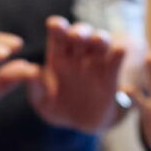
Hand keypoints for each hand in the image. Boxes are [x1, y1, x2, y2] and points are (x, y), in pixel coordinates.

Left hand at [25, 16, 125, 133]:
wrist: (83, 124)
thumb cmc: (58, 108)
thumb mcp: (43, 103)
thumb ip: (35, 88)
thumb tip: (31, 72)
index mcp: (59, 55)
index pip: (58, 33)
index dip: (58, 26)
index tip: (56, 26)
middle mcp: (78, 54)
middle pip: (80, 33)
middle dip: (79, 31)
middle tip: (76, 37)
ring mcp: (97, 62)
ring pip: (101, 41)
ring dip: (100, 38)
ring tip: (98, 41)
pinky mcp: (111, 75)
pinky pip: (116, 59)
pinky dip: (119, 53)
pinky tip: (119, 51)